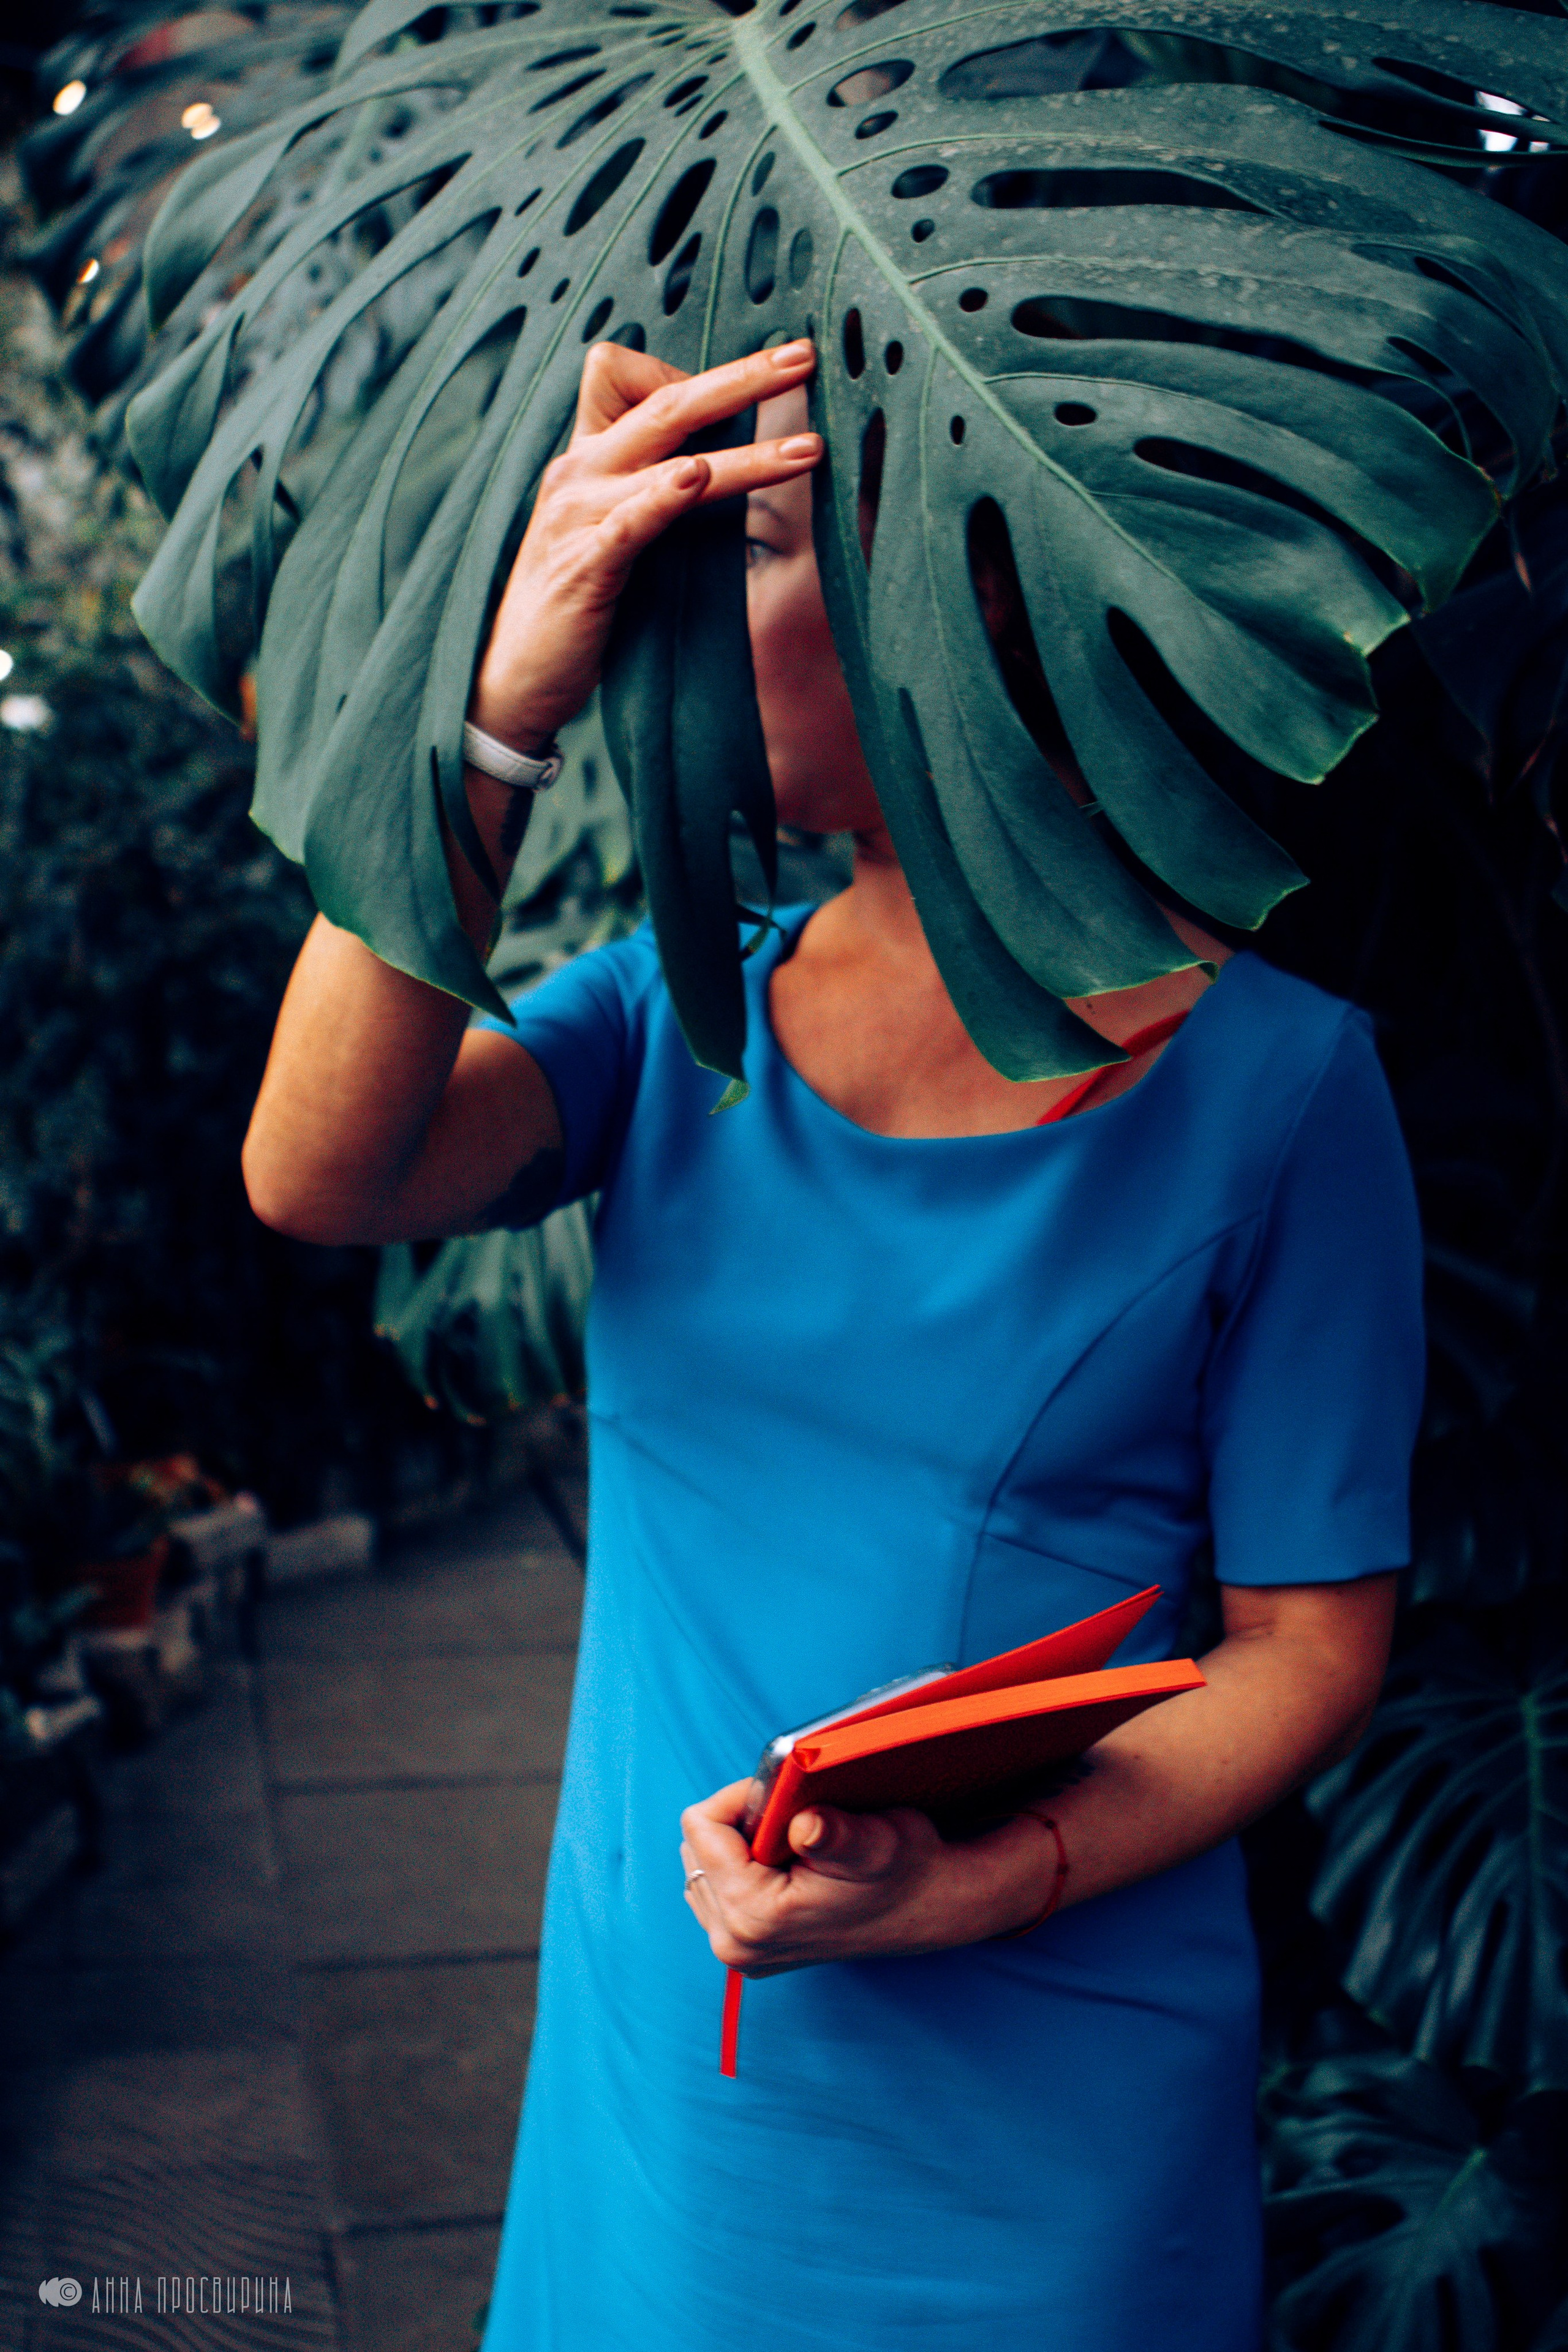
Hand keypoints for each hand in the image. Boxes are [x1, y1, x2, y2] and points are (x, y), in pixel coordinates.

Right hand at [468, 339, 821, 749]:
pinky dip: (664, 496)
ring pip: (669, 458)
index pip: (627, 374)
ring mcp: (577, 516)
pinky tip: (696, 480)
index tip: (746, 387)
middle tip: (803, 357)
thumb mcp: (615, 529)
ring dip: (747, 454)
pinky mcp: (583, 567)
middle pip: (665, 400)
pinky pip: (629, 521)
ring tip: (809, 448)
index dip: (688, 373)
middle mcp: (579, 471)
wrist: (518, 677)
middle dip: (742, 376)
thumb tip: (720, 463)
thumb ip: (654, 489)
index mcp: (588, 456)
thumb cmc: (578, 603)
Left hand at [679, 1780, 1057, 1977]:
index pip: (700, 1826)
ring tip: (791, 1848)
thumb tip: (805, 1826)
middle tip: (791, 1825)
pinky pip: (714, 1888)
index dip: (742, 1797)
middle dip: (737, 1823)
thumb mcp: (876, 1841)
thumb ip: (835, 1835)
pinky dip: (741, 1866)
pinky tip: (784, 1867)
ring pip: (702, 1866)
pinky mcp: (747, 1950)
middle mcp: (735, 1944)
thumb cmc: (903, 1866)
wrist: (928, 1906)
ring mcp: (739, 1952)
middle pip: (695, 1846)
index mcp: (753, 1917)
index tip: (784, 1801)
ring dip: (738, 1845)